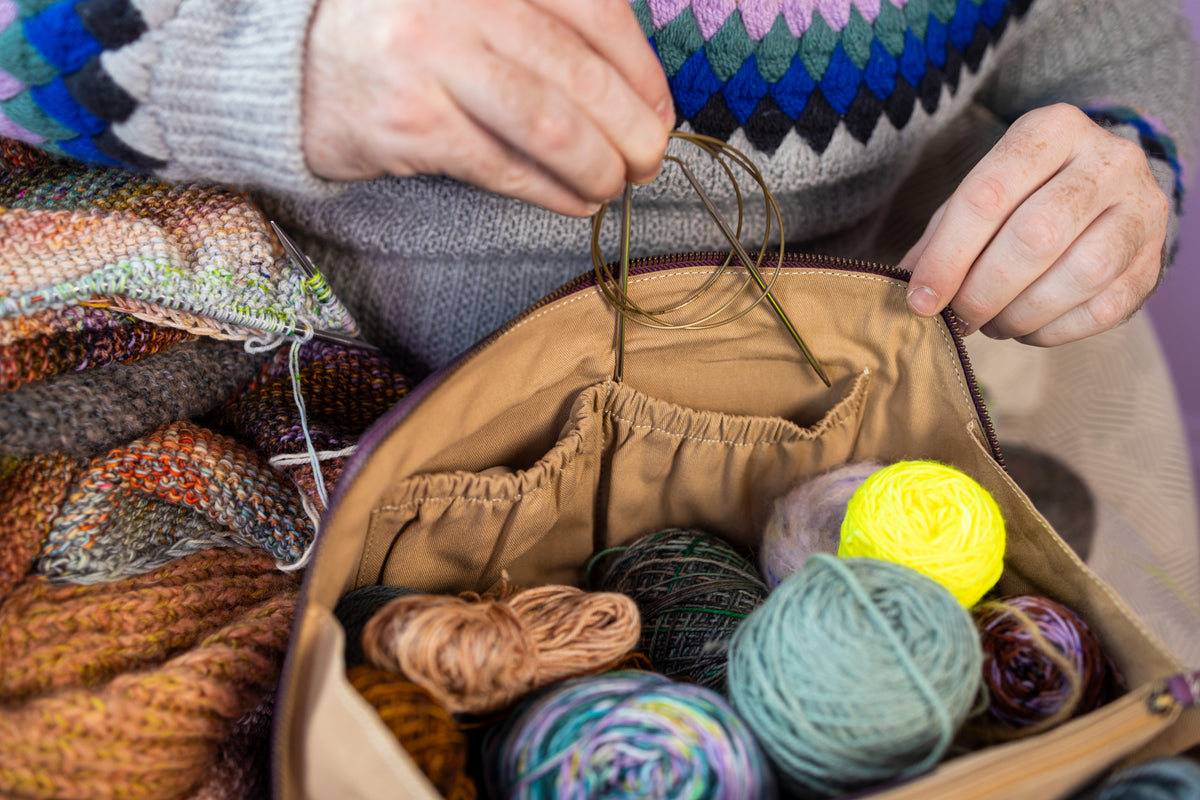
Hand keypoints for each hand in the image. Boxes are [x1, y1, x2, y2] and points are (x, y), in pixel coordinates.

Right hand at [301, 0, 672, 216]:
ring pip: (549, 124)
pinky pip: (506, 167)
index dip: (639, 68)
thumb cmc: (407, 38)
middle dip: (631, 127)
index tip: (659, 110)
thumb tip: (637, 91)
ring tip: (617, 184)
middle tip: (650, 158)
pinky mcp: (412, 122)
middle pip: (577, 72)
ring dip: (599, 165)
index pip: (593, 9)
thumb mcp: (473, 1)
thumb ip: (543, 22)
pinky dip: (554, 191)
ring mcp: (431, 57)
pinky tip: (578, 201)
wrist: (296, 66)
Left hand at [901, 104, 1168, 345]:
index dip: (948, 256)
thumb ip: (943, 237)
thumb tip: (908, 288)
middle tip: (958, 316)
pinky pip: (1102, 309)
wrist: (1103, 197)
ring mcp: (1142, 210)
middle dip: (983, 290)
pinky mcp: (1154, 260)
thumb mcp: (979, 198)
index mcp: (1053, 129)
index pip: (989, 193)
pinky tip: (1027, 326)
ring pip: (1079, 274)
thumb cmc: (1025, 197)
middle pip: (1036, 235)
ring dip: (1020, 313)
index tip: (922, 300)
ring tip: (992, 322)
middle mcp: (1109, 160)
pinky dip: (1052, 330)